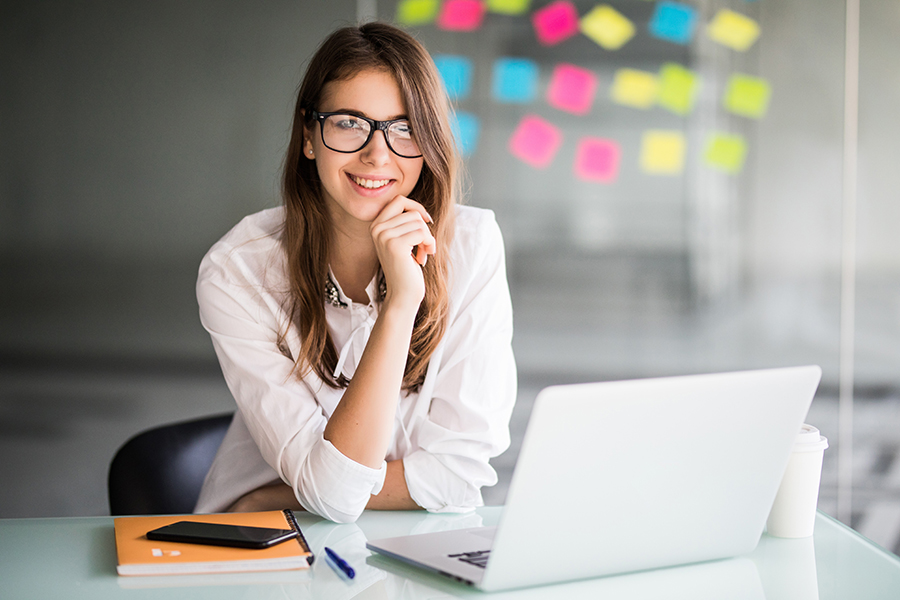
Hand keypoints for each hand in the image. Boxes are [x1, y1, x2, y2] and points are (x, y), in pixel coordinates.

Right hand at [369, 195, 435, 309]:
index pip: (399, 200)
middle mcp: (377, 229)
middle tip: (425, 245)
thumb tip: (420, 210)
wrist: (403, 294)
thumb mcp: (403, 240)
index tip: (427, 221)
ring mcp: (384, 236)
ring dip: (428, 238)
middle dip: (424, 228)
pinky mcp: (395, 245)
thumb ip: (405, 223)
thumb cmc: (407, 268)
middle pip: (411, 211)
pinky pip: (422, 233)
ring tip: (423, 253)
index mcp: (376, 225)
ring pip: (419, 222)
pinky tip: (423, 258)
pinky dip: (429, 244)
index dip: (416, 207)